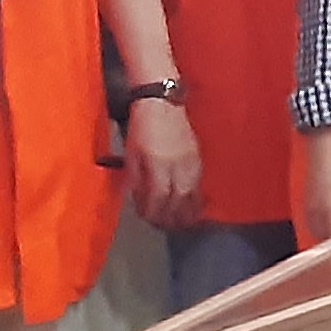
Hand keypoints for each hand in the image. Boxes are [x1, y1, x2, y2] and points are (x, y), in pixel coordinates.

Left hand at [122, 93, 203, 228]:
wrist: (162, 104)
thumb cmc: (142, 127)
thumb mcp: (131, 153)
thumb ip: (135, 178)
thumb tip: (139, 199)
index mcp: (159, 165)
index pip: (159, 198)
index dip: (153, 212)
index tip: (148, 219)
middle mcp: (178, 167)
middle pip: (179, 201)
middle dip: (171, 217)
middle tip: (164, 226)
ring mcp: (191, 164)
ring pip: (192, 196)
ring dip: (186, 212)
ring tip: (180, 222)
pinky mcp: (198, 160)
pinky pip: (199, 186)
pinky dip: (196, 200)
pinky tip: (191, 205)